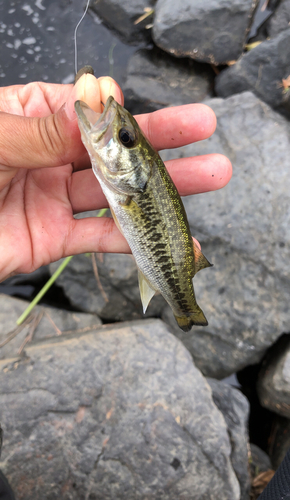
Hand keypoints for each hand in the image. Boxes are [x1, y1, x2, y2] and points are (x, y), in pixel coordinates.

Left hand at [0, 75, 231, 281]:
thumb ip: (43, 128)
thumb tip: (98, 104)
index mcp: (28, 119)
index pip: (87, 111)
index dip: (123, 114)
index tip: (155, 118)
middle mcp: (46, 156)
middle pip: (112, 149)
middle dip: (161, 143)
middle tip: (204, 132)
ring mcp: (53, 198)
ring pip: (115, 194)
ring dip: (162, 190)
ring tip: (208, 178)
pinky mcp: (54, 237)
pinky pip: (100, 237)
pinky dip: (135, 241)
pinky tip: (172, 240)